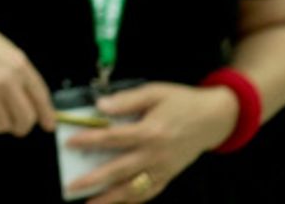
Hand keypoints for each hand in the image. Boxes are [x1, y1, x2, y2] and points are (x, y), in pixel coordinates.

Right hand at [0, 7, 55, 136]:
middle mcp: (5, 80)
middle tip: (16, 127)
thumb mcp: (4, 50)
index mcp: (18, 65)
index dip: (47, 115)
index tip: (48, 125)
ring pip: (1, 125)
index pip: (41, 98)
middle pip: (24, 119)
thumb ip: (19, 74)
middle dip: (22, 128)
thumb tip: (32, 102)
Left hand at [64, 82, 237, 202]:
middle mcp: (156, 154)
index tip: (69, 143)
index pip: (113, 138)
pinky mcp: (170, 176)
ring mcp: (164, 169)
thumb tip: (100, 106)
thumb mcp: (154, 92)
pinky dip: (133, 200)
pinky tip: (118, 203)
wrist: (215, 118)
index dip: (89, 140)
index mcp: (150, 132)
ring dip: (111, 199)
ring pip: (134, 189)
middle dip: (94, 180)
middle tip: (72, 186)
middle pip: (120, 170)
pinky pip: (149, 193)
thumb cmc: (181, 102)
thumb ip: (126, 100)